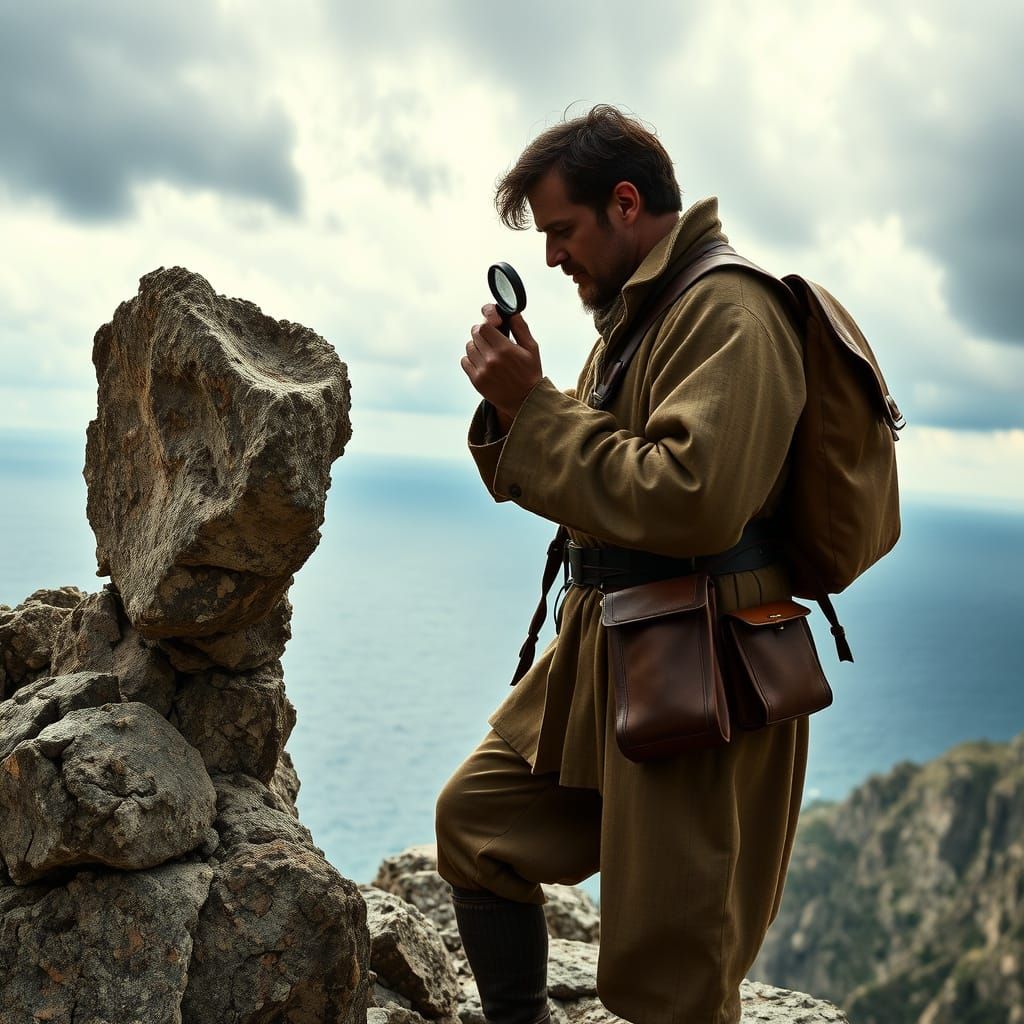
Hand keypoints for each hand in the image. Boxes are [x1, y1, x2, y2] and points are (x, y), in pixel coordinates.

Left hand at [461, 303, 542, 430]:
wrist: (525, 402)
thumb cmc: (530, 372)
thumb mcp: (532, 348)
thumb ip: (521, 328)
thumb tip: (511, 311)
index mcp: (505, 349)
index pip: (485, 326)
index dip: (488, 322)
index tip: (494, 324)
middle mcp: (491, 360)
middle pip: (475, 334)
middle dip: (482, 332)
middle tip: (491, 337)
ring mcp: (482, 371)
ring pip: (469, 347)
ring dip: (477, 345)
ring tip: (487, 350)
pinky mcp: (476, 381)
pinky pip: (465, 361)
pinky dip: (471, 358)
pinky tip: (482, 361)